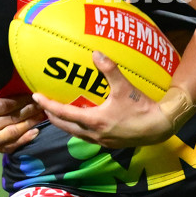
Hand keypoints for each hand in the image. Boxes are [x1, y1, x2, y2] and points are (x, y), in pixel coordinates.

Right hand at [0, 83, 43, 153]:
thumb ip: (1, 83)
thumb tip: (13, 70)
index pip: (6, 105)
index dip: (22, 100)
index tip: (34, 95)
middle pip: (13, 118)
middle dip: (30, 110)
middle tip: (42, 105)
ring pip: (15, 131)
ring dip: (31, 123)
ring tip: (42, 115)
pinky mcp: (0, 148)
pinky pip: (16, 144)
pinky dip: (27, 137)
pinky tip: (36, 130)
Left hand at [32, 51, 175, 148]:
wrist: (159, 127)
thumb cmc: (141, 108)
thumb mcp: (125, 87)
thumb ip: (109, 69)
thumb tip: (95, 53)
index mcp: (94, 121)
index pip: (64, 113)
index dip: (48, 105)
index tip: (36, 97)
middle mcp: (94, 134)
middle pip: (65, 126)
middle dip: (52, 116)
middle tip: (44, 105)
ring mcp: (101, 141)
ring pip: (75, 133)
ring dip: (65, 123)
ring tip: (59, 112)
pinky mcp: (109, 143)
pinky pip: (86, 136)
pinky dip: (78, 128)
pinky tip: (83, 119)